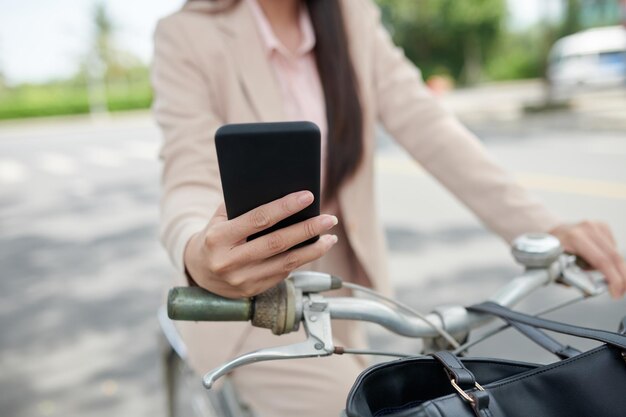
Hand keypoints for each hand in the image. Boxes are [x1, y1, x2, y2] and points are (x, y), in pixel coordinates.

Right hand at [184, 191, 337, 297]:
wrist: (198, 271)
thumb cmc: (214, 237)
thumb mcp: (219, 219)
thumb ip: (242, 206)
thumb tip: (281, 192)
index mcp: (218, 239)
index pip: (258, 219)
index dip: (285, 207)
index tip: (307, 196)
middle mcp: (229, 262)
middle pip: (277, 243)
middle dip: (307, 229)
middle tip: (329, 219)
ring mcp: (242, 280)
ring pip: (286, 263)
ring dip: (313, 250)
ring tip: (330, 237)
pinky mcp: (252, 291)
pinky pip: (282, 274)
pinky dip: (301, 261)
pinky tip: (313, 250)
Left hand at [549, 221, 625, 298]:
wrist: (552, 230)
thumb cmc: (551, 248)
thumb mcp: (555, 265)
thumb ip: (571, 278)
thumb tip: (589, 288)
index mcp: (574, 238)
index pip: (601, 260)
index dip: (612, 279)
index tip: (615, 292)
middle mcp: (587, 229)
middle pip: (614, 257)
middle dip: (621, 277)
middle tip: (621, 291)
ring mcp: (596, 226)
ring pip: (615, 253)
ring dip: (615, 269)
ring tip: (602, 275)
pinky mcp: (602, 226)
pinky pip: (613, 247)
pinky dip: (610, 259)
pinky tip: (597, 261)